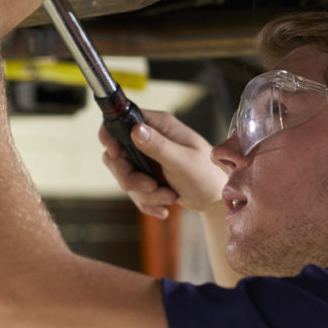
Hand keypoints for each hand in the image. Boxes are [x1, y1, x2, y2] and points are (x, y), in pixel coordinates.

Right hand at [100, 110, 225, 218]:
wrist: (216, 199)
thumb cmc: (208, 175)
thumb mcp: (183, 161)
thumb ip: (159, 146)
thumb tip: (136, 130)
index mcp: (159, 126)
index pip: (121, 121)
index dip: (111, 137)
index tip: (116, 154)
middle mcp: (149, 139)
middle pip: (117, 156)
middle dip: (131, 178)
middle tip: (152, 186)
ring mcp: (146, 159)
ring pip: (124, 177)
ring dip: (144, 194)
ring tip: (169, 197)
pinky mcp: (146, 176)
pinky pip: (133, 191)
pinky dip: (147, 202)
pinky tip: (164, 207)